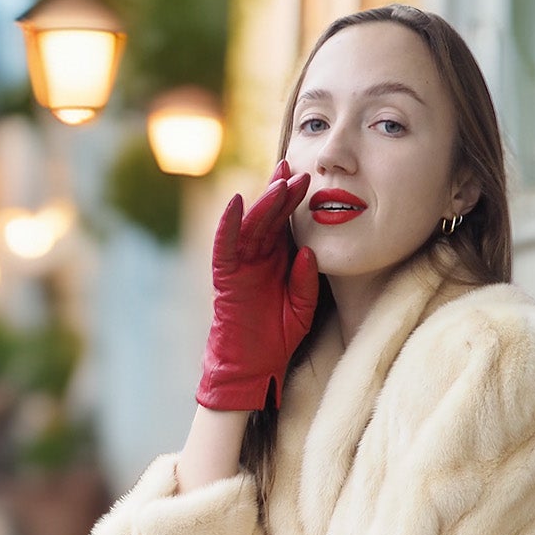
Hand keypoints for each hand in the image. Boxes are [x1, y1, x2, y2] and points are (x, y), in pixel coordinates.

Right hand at [195, 160, 319, 413]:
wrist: (254, 365)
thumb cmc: (278, 337)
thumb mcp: (302, 307)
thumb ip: (306, 281)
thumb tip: (309, 252)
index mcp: (277, 259)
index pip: (285, 222)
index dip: (294, 199)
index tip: (307, 176)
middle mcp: (258, 256)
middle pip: (269, 217)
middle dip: (282, 193)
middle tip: (296, 170)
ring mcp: (240, 264)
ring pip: (251, 226)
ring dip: (264, 202)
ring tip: (278, 181)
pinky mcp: (225, 276)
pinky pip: (225, 245)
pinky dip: (228, 224)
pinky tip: (236, 203)